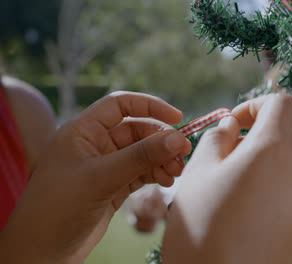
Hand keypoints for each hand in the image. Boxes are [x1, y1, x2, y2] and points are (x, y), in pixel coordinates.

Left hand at [0, 92, 190, 263]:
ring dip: (161, 159)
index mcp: (83, 131)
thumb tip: (177, 138)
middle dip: (161, 140)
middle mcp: (94, 145)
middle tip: (183, 153)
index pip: (120, 105)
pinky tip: (166, 182)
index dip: (149, 106)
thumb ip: (140, 156)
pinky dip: (155, 174)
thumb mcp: (101, 177)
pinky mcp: (112, 187)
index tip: (177, 117)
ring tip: (175, 173)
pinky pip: (140, 173)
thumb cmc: (58, 207)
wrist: (42, 251)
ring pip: (141, 154)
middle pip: (137, 131)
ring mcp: (104, 167)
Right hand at [163, 94, 291, 263]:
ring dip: (264, 163)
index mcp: (272, 150)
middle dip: (258, 137)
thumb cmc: (202, 229)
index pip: (281, 103)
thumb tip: (231, 126)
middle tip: (226, 158)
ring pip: (290, 163)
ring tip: (232, 188)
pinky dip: (273, 187)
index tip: (234, 122)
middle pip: (286, 134)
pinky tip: (246, 211)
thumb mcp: (197, 174)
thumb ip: (216, 139)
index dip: (256, 104)